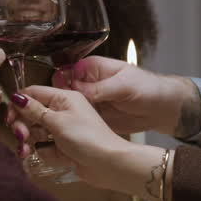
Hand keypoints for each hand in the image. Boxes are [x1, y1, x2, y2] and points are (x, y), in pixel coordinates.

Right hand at [7, 85, 164, 192]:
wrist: (108, 164)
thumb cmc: (88, 138)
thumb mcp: (57, 121)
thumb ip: (35, 110)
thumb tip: (17, 97)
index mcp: (64, 98)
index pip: (34, 93)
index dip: (19, 104)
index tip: (9, 118)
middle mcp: (64, 112)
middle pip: (33, 114)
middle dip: (23, 125)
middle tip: (21, 136)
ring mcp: (64, 130)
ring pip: (37, 132)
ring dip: (30, 141)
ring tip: (26, 152)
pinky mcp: (65, 147)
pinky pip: (47, 148)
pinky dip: (47, 153)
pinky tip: (53, 157)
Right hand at [53, 56, 200, 137]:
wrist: (162, 108)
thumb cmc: (148, 88)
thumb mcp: (124, 85)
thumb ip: (100, 88)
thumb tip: (76, 90)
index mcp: (92, 68)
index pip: (64, 72)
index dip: (53, 83)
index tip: (42, 96)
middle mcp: (87, 83)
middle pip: (60, 90)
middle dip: (49, 101)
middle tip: (37, 114)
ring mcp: (89, 101)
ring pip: (65, 107)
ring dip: (56, 115)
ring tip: (42, 126)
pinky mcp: (93, 117)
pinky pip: (76, 119)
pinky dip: (68, 125)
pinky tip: (58, 132)